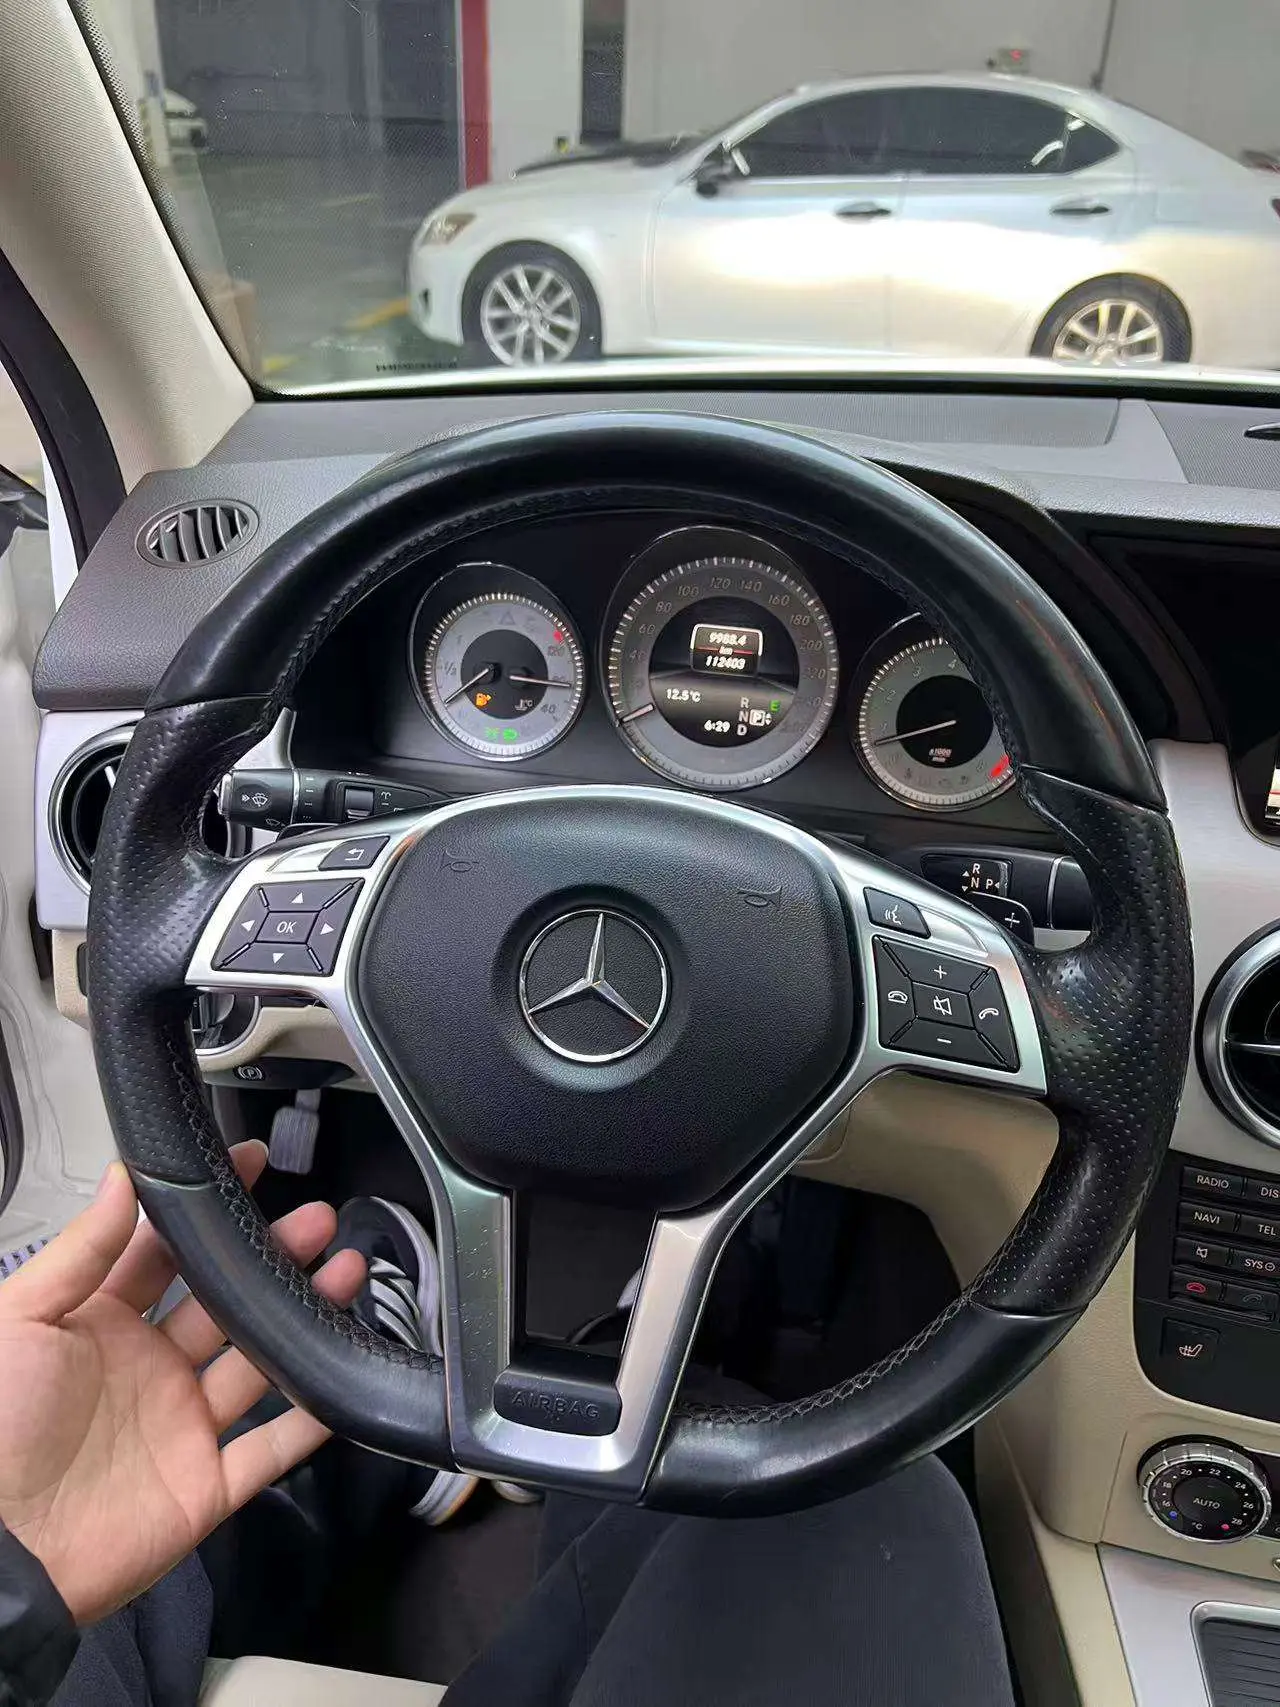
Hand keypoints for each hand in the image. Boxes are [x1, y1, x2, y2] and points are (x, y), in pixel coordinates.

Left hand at [0, 1142, 364, 1623]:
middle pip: (225, 1300)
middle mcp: (147, 1370)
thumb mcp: (21, 1321)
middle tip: (315, 1220)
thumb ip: (82, 1249)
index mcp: (99, 1326)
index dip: (207, 1210)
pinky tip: (344, 1377)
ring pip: (261, 1360)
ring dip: (305, 1316)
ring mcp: (181, 1426)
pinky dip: (311, 1419)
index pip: (164, 1252)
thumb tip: (124, 1175)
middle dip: (272, 1256)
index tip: (247, 1165)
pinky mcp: (205, 1486)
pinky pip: (272, 1450)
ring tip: (345, 1270)